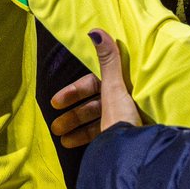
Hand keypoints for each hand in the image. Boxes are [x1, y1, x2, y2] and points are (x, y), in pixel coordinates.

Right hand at [49, 30, 139, 147]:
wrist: (135, 157)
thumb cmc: (124, 118)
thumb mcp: (114, 88)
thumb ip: (107, 60)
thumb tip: (96, 31)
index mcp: (121, 90)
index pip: (93, 85)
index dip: (73, 92)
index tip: (55, 102)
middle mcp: (122, 106)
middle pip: (92, 106)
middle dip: (72, 116)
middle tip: (54, 126)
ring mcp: (122, 125)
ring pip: (94, 123)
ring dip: (75, 130)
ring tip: (60, 139)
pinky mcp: (120, 141)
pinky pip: (100, 138)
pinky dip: (84, 141)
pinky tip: (71, 146)